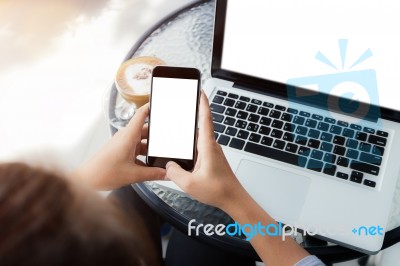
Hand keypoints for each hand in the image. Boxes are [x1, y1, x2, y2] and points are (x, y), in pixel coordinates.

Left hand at [73, 103, 165, 189]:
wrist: (86, 181)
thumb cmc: (102, 173)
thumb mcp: (134, 175)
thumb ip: (153, 174)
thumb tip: (166, 173)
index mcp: (128, 136)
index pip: (141, 114)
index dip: (151, 107)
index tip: (161, 103)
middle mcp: (125, 137)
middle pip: (145, 130)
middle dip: (156, 136)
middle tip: (167, 141)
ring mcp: (122, 144)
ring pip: (141, 142)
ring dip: (149, 149)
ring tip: (159, 158)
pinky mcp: (120, 151)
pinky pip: (136, 150)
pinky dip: (143, 156)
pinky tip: (149, 166)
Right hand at [165, 92, 247, 211]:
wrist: (234, 199)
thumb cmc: (219, 190)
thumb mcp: (190, 184)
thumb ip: (174, 173)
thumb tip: (168, 165)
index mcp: (207, 147)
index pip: (205, 119)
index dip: (202, 103)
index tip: (199, 91)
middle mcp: (211, 147)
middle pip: (198, 128)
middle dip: (188, 119)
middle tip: (177, 112)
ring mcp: (212, 153)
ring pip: (197, 140)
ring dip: (187, 139)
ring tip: (174, 138)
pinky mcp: (211, 160)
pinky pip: (198, 150)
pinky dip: (190, 149)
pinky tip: (182, 157)